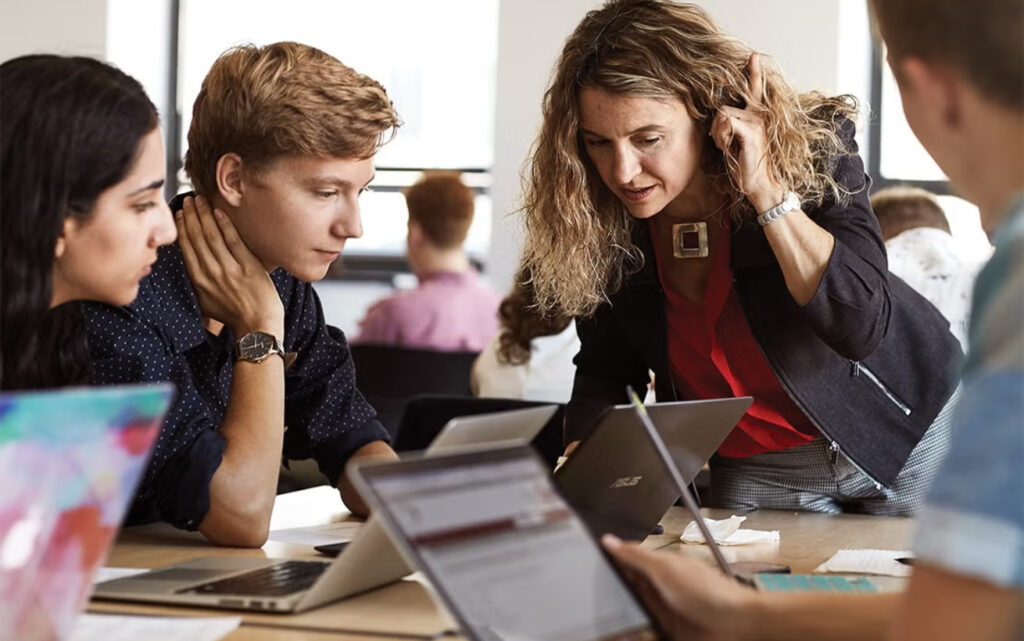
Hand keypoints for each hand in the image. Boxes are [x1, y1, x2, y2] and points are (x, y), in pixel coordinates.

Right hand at [175, 195, 283, 336]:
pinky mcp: (248, 266)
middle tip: (188, 199)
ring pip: (212, 235)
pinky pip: (233, 240)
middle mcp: (210, 273)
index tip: (178, 213)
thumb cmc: (234, 315)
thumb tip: (189, 267)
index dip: (181, 228)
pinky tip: (219, 211)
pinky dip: (225, 224)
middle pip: (196, 237)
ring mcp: (229, 269)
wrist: (257, 326)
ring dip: (204, 214)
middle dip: (190, 215)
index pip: (186, 248)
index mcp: (198, 281)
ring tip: (200, 200)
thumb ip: (196, 283)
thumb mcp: (206, 302)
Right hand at [602, 534, 752, 640]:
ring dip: (621, 618)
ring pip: (632, 613)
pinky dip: (635, 632)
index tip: (585, 568)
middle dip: (609, 595)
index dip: (607, 565)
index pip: (625, 562)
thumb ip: (636, 556)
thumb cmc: (711, 593)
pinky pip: (643, 631)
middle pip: (625, 590)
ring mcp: (663, 612)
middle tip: (590, 601)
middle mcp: (659, 589)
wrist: (738, 625)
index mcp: (658, 568)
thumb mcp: (666, 569)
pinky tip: (624, 633)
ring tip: (604, 623)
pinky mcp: (667, 632)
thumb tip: (609, 541)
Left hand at [709, 52, 786, 212]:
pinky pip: (725, 123)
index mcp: (757, 114)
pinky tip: (730, 149)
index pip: (755, 89)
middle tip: (725, 143)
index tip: (753, 55)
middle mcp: (760, 114)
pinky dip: (721, 137)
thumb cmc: (746, 163)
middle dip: (716, 126)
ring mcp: (757, 121)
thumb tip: (719, 116)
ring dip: (717, 134)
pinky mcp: (751, 131)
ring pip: (721, 114)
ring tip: (729, 147)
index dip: (754, 72)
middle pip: (723, 105)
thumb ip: (730, 124)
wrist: (759, 184)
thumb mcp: (736, 140)